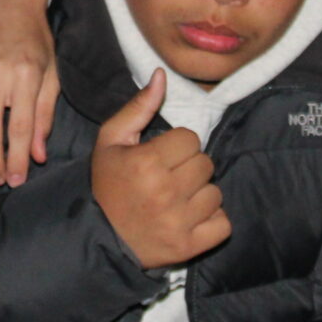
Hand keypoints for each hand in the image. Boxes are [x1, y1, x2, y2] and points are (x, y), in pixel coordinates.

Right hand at [89, 71, 230, 269]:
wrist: (98, 238)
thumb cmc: (107, 185)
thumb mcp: (111, 141)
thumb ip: (139, 107)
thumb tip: (162, 75)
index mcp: (146, 163)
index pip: (191, 139)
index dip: (176, 146)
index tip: (160, 158)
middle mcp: (165, 192)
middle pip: (205, 164)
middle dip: (190, 169)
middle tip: (168, 180)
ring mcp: (178, 222)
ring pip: (216, 194)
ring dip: (200, 196)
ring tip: (177, 201)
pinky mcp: (189, 247)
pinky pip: (223, 224)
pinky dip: (212, 221)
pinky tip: (190, 219)